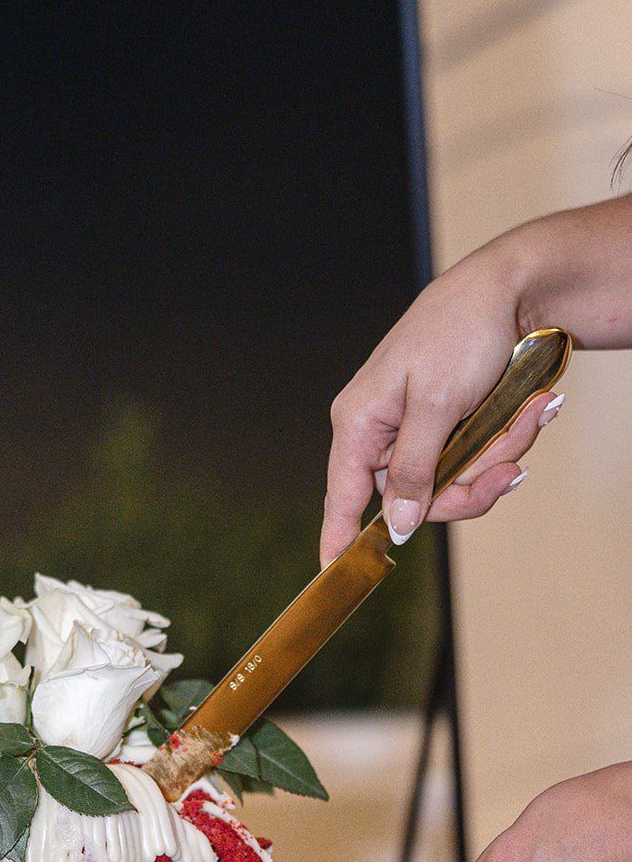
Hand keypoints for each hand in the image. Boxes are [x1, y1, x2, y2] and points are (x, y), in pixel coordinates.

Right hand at [321, 238, 563, 565]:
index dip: (339, 537)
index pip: (342, 496)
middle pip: (418, 499)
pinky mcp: (449, 425)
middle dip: (472, 483)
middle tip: (510, 466)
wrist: (511, 289)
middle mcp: (383, 432)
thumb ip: (415, 470)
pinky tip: (529, 407)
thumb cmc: (460, 330)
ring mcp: (418, 430)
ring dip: (500, 453)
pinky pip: (475, 458)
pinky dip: (507, 437)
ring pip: (455, 480)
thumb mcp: (437, 404)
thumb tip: (398, 524)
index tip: (332, 572)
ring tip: (529, 412)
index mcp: (360, 423)